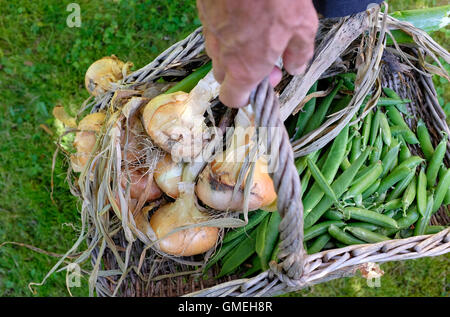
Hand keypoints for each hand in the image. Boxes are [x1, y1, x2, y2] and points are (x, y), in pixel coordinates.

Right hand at [197, 0, 317, 107]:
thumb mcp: (302, 26)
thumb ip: (299, 54)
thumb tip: (295, 68)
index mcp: (245, 68)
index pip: (232, 99)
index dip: (246, 97)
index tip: (265, 82)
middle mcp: (223, 56)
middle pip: (223, 78)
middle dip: (241, 74)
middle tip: (264, 56)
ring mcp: (210, 34)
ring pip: (218, 54)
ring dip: (233, 52)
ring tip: (254, 33)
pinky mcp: (205, 15)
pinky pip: (214, 32)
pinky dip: (227, 32)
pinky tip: (243, 16)